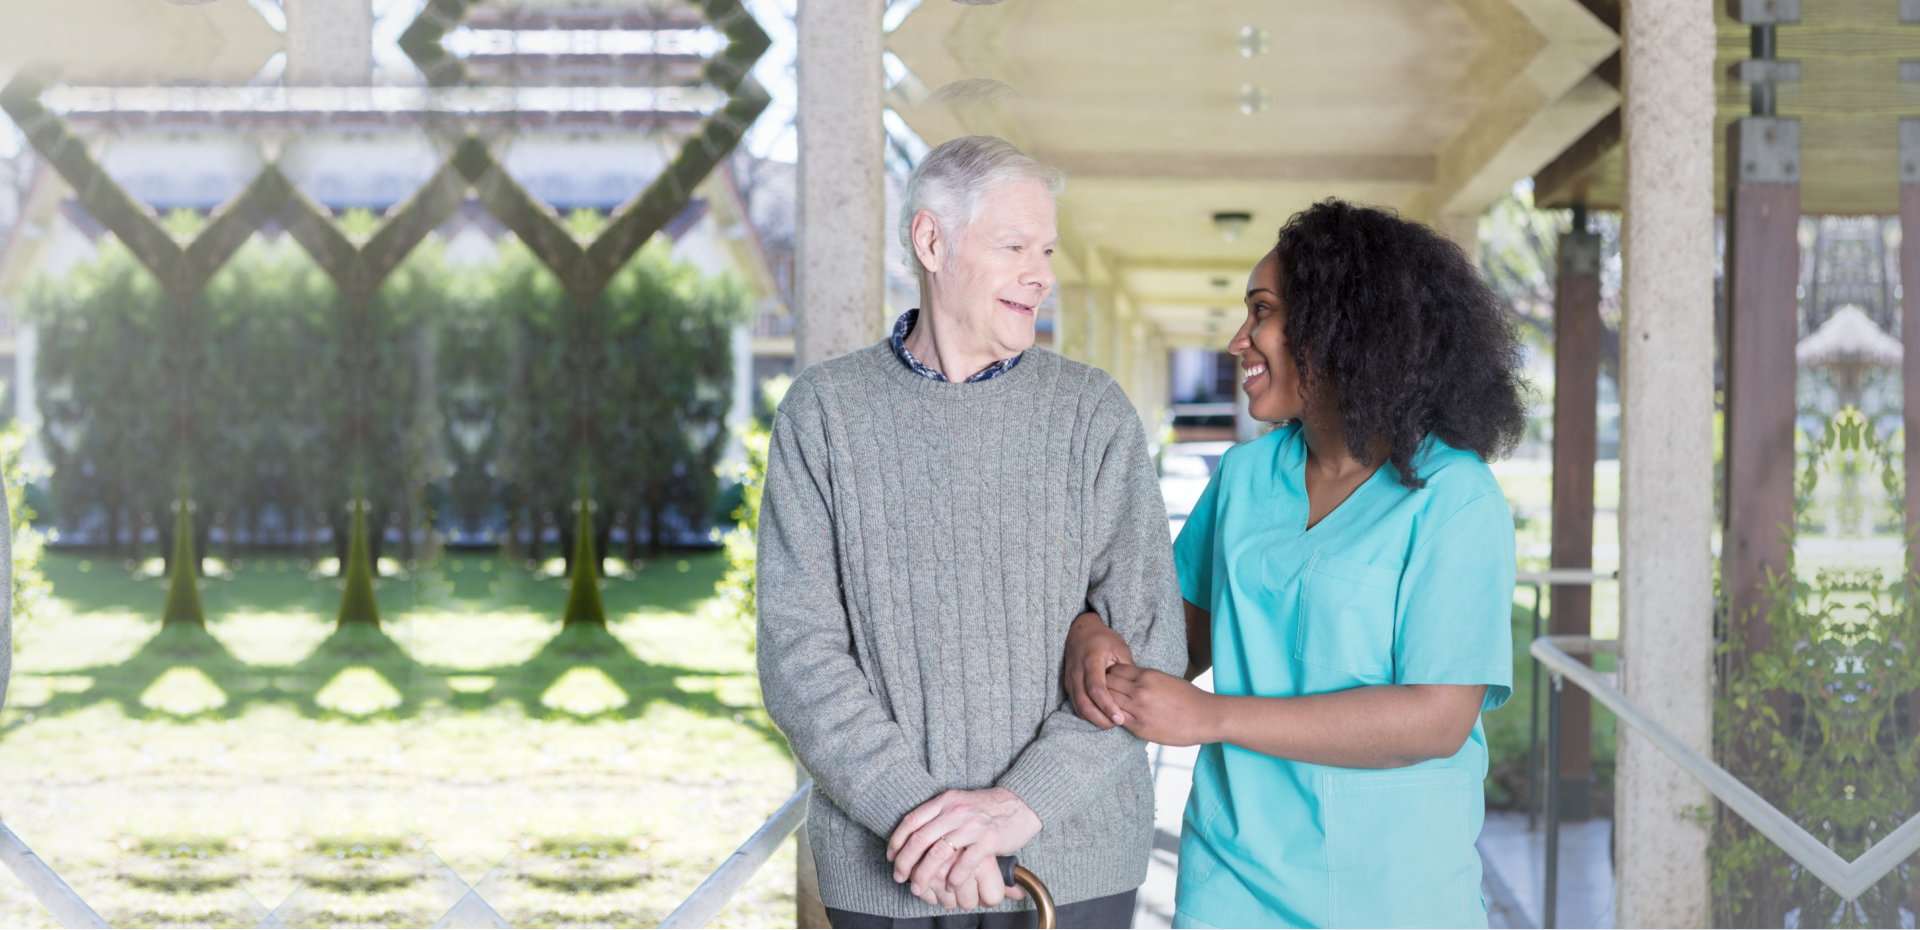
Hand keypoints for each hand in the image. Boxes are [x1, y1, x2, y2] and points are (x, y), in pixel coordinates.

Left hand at [887, 787, 1041, 904]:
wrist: (1021, 803)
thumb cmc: (988, 807)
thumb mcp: (959, 802)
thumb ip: (939, 813)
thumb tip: (914, 832)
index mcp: (945, 801)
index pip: (911, 821)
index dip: (896, 841)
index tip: (891, 856)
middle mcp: (955, 812)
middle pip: (920, 839)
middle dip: (905, 862)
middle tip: (899, 877)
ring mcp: (972, 826)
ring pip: (938, 854)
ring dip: (924, 874)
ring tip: (918, 888)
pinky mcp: (988, 840)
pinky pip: (965, 863)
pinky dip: (953, 878)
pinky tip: (949, 886)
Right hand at [1064, 610, 1132, 727]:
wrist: (1079, 631)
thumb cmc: (1103, 639)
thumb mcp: (1120, 648)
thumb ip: (1127, 669)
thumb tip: (1137, 691)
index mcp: (1091, 660)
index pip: (1096, 688)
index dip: (1107, 706)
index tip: (1120, 718)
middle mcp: (1077, 672)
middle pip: (1085, 704)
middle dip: (1101, 718)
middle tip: (1118, 723)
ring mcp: (1071, 680)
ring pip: (1079, 708)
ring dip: (1095, 719)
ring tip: (1112, 722)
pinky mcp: (1069, 686)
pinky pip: (1077, 706)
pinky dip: (1089, 714)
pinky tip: (1103, 716)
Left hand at [1106, 664, 1216, 746]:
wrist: (1205, 717)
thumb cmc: (1189, 697)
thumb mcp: (1166, 679)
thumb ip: (1146, 678)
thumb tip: (1130, 679)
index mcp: (1147, 675)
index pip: (1115, 670)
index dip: (1110, 674)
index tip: (1110, 679)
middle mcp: (1140, 691)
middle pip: (1107, 684)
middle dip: (1103, 687)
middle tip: (1103, 692)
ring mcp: (1138, 710)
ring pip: (1109, 702)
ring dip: (1106, 703)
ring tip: (1106, 705)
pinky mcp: (1139, 727)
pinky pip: (1117, 719)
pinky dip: (1113, 717)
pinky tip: (1115, 717)